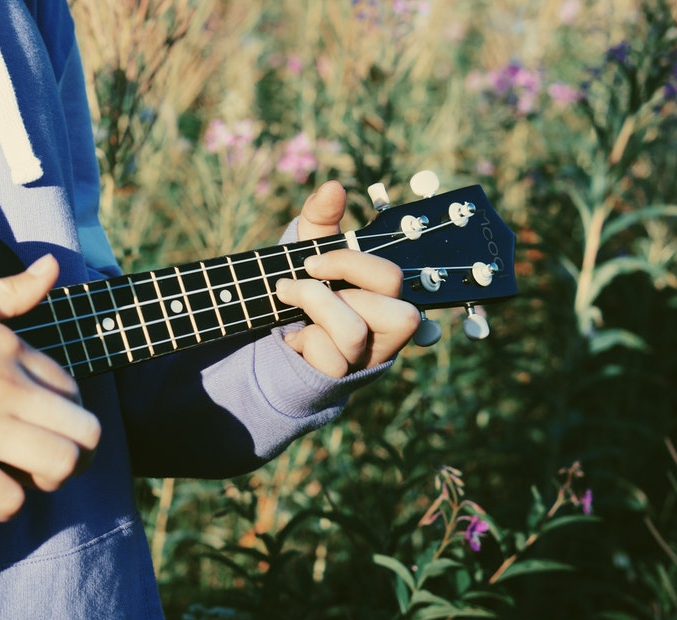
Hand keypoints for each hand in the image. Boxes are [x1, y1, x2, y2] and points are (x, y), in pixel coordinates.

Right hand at [0, 256, 100, 521]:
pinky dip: (4, 502)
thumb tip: (53, 266)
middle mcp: (7, 387)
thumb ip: (10, 292)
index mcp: (11, 351)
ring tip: (29, 476)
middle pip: (85, 431)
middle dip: (79, 453)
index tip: (48, 422)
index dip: (69, 412)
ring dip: (51, 478)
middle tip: (55, 462)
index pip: (72, 389)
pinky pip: (9, 498)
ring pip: (61, 463)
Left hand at [275, 180, 420, 376]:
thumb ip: (321, 216)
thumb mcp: (310, 246)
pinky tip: (294, 336)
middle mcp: (388, 327)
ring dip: (314, 309)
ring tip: (287, 299)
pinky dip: (304, 341)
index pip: (392, 278)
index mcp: (387, 291)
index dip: (351, 264)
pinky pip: (330, 360)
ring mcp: (368, 355)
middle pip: (396, 312)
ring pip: (355, 334)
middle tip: (301, 278)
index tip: (311, 260)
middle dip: (334, 289)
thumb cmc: (308, 285)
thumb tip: (333, 186)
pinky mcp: (343, 376)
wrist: (281, 333)